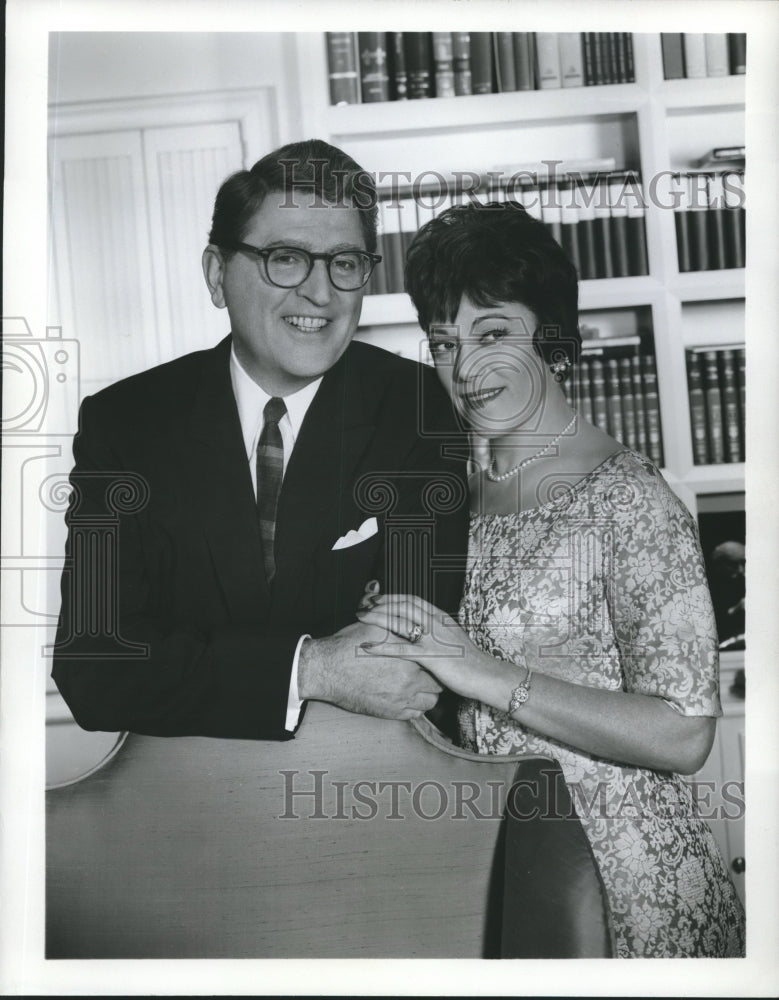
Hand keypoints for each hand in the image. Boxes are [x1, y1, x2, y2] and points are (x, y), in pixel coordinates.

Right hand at [297, 621, 442, 721]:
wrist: (326, 670)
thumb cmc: (348, 646)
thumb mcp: (372, 625)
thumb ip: (391, 615)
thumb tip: (381, 589)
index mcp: (409, 657)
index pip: (435, 660)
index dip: (433, 657)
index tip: (429, 655)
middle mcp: (409, 680)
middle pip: (437, 682)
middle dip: (433, 676)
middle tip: (426, 670)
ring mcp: (401, 699)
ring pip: (431, 701)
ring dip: (427, 693)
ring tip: (419, 685)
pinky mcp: (392, 713)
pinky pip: (416, 713)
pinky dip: (416, 706)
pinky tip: (408, 697)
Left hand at [355, 591, 474, 694]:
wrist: (485, 674)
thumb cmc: (470, 660)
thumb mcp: (453, 637)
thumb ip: (438, 630)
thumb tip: (424, 628)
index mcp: (440, 616)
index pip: (412, 600)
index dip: (392, 597)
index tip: (377, 598)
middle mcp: (435, 622)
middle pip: (402, 605)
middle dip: (380, 603)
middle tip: (363, 605)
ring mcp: (432, 638)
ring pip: (399, 621)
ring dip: (376, 617)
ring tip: (359, 617)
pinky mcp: (429, 656)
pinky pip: (399, 649)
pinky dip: (380, 646)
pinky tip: (366, 646)